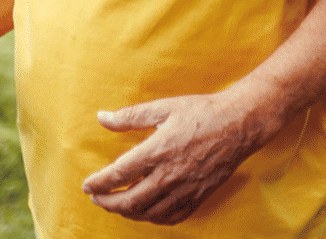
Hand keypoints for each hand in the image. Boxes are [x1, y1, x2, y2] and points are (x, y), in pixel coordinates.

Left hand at [81, 91, 271, 224]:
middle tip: (96, 198)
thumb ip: (130, 116)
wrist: (238, 124)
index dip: (98, 183)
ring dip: (128, 212)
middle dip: (107, 203)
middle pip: (130, 201)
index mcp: (157, 151)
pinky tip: (147, 211)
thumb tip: (102, 118)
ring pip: (149, 213)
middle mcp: (169, 175)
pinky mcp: (199, 196)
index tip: (87, 185)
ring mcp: (185, 188)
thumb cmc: (200, 112)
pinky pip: (172, 216)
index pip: (118, 174)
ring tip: (117, 204)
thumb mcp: (163, 107)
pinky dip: (154, 218)